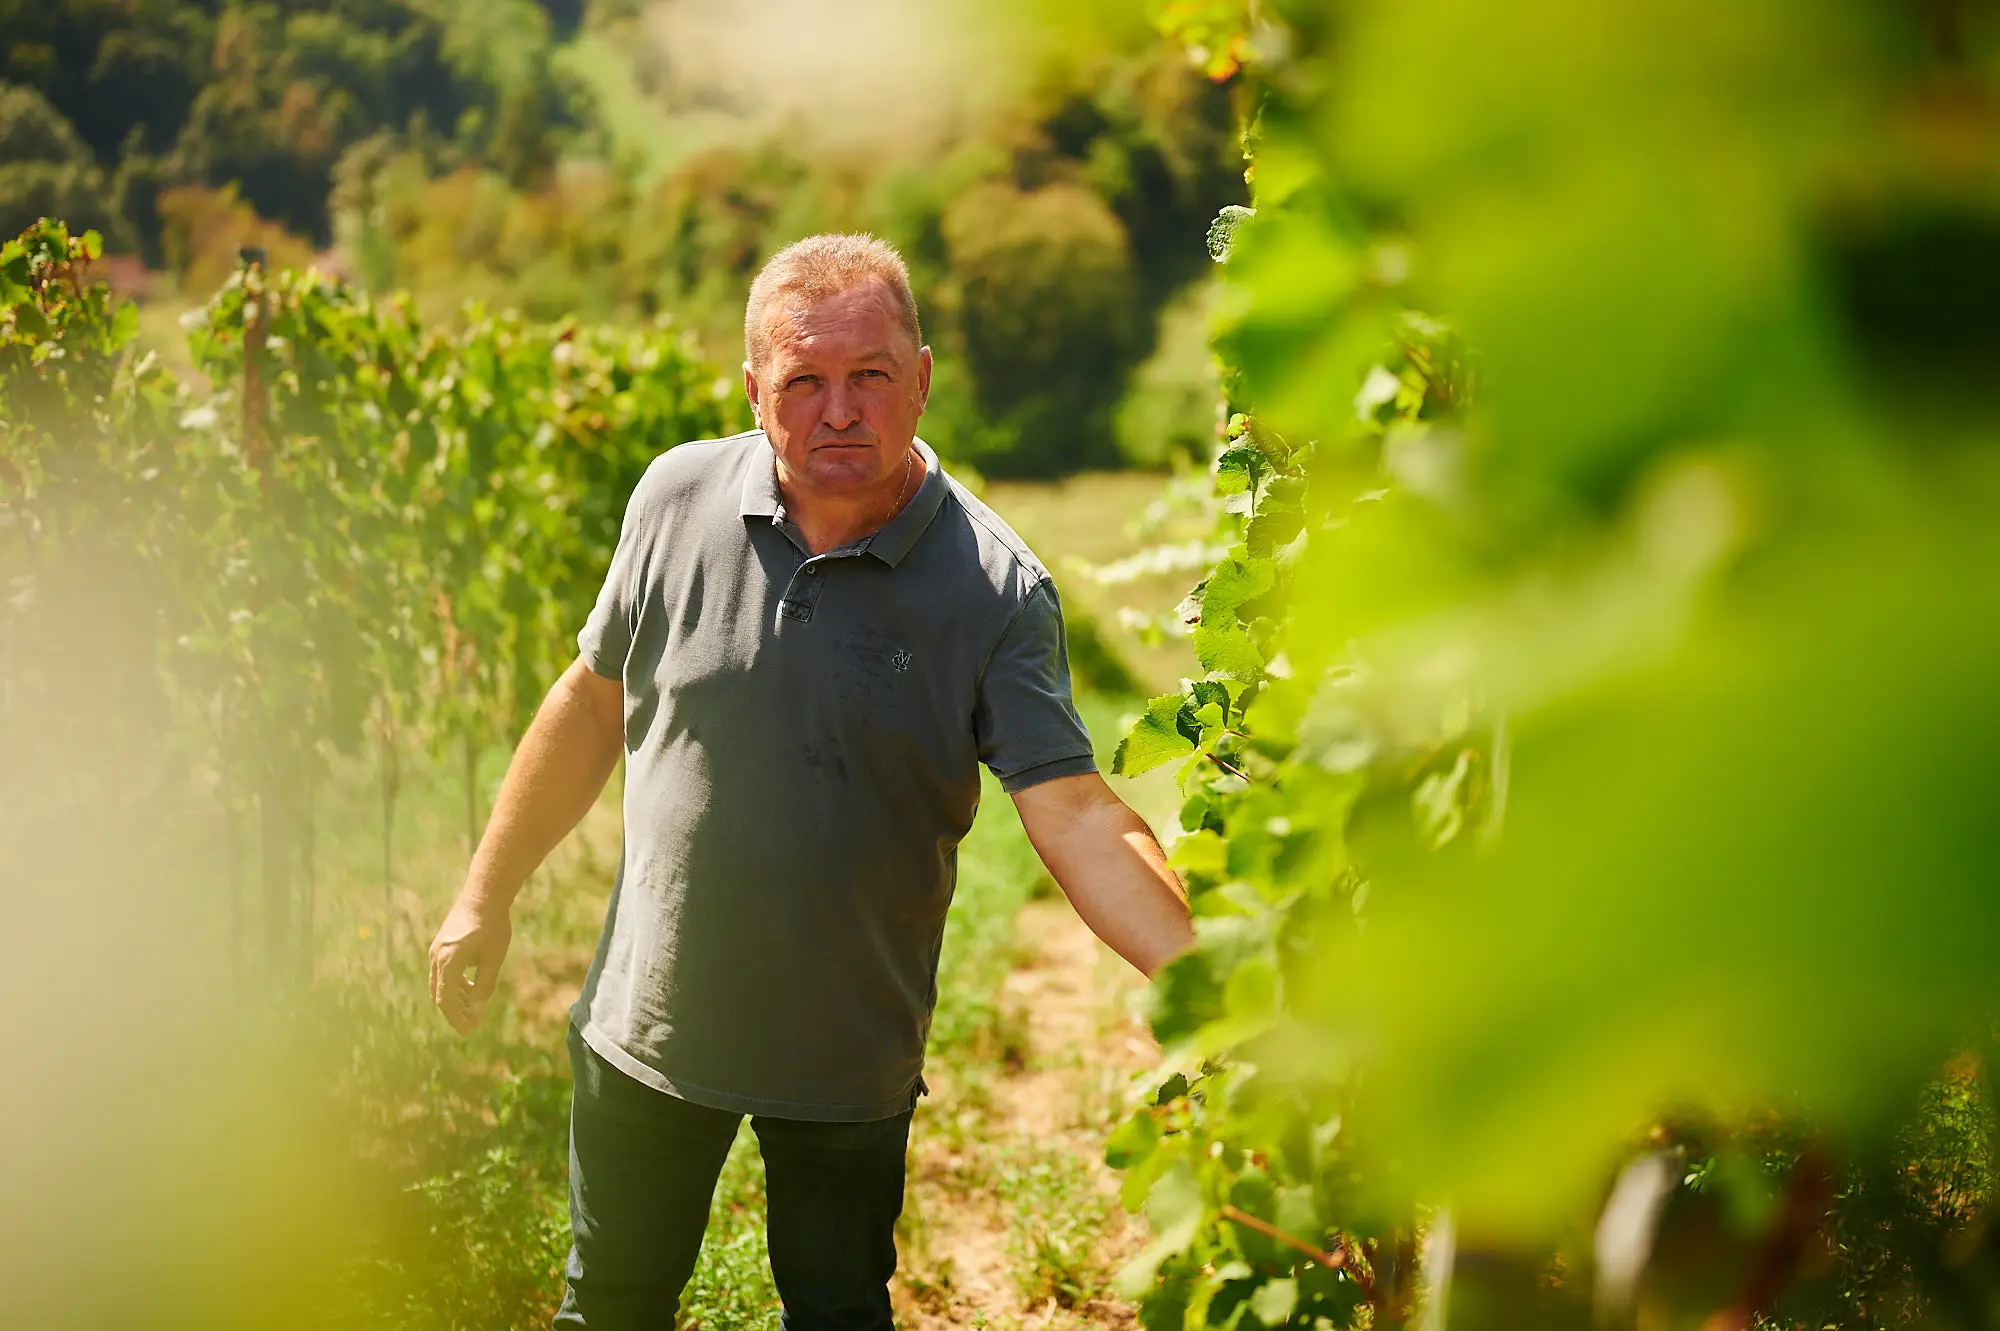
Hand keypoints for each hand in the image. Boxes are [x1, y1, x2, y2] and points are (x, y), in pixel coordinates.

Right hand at [428, 892, 511, 1034]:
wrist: (484, 894)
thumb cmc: (493, 926)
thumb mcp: (493, 959)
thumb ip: (484, 987)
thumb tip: (475, 1012)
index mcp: (448, 962)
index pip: (446, 1000)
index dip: (457, 1018)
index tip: (468, 1031)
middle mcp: (436, 957)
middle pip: (440, 994)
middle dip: (455, 1011)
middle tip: (471, 1024)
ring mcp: (436, 950)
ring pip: (440, 984)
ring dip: (454, 998)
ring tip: (472, 1010)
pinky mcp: (441, 945)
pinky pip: (442, 972)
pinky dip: (453, 984)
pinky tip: (469, 988)